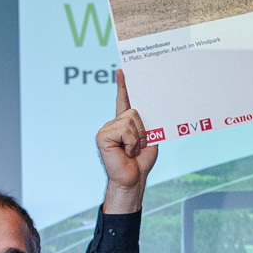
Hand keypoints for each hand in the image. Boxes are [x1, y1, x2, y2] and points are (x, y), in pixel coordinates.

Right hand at [97, 72, 157, 211]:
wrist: (132, 180)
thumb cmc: (140, 163)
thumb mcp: (150, 139)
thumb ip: (148, 123)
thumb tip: (149, 109)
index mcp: (124, 124)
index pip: (123, 101)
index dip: (123, 86)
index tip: (122, 71)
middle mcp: (113, 123)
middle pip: (133, 111)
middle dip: (142, 130)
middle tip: (138, 147)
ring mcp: (106, 129)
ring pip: (130, 119)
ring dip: (137, 138)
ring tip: (131, 151)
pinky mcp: (102, 136)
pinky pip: (124, 130)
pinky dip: (130, 142)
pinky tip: (125, 152)